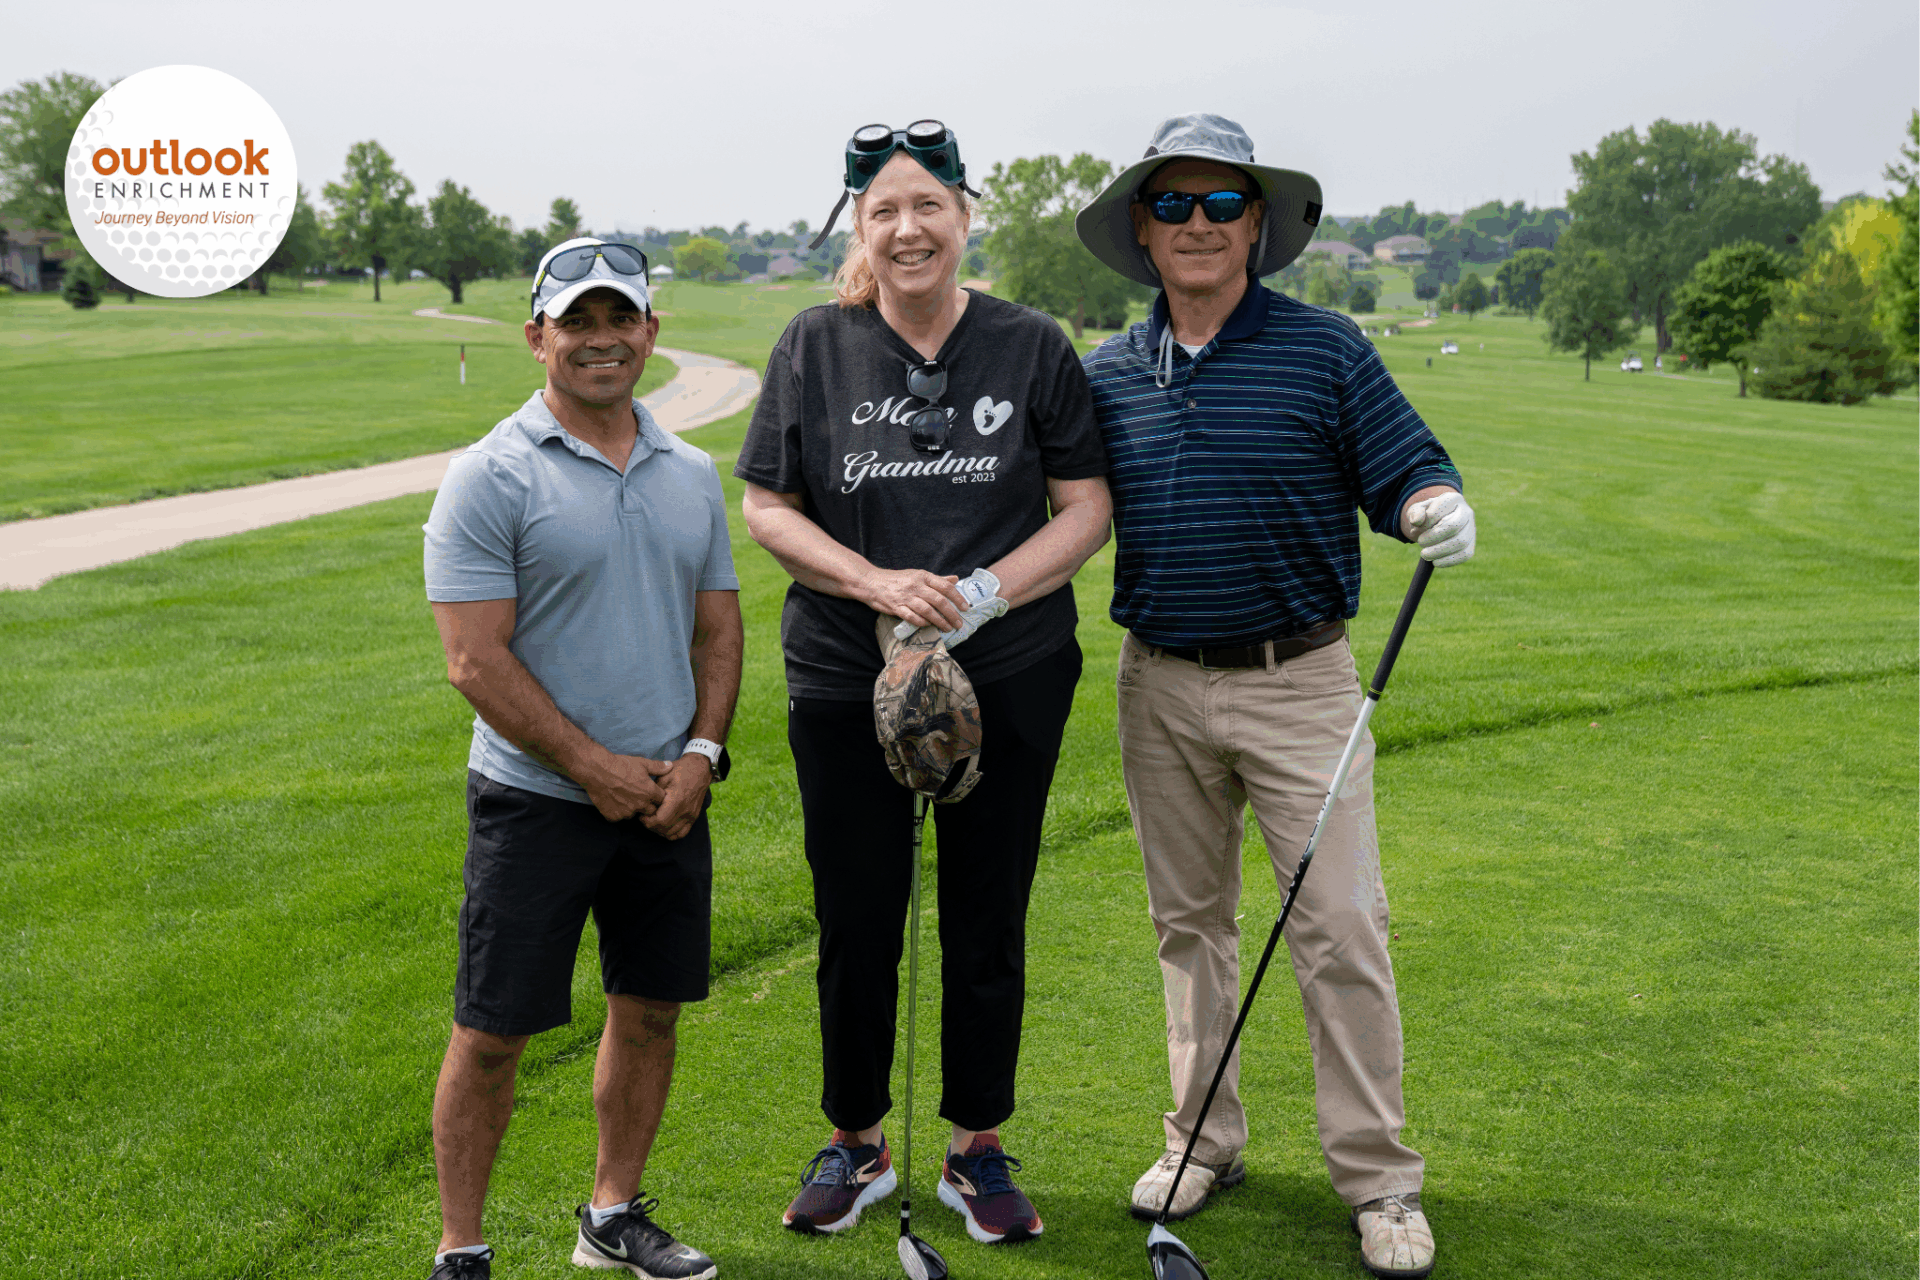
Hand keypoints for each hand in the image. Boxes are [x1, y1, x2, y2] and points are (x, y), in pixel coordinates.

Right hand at [578, 751, 670, 822]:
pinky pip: (619, 818)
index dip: (657, 796)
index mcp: (650, 792)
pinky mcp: (614, 817)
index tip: (652, 792)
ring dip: (632, 809)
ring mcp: (626, 812)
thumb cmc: (620, 765)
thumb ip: (658, 767)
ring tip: (625, 797)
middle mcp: (640, 805)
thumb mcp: (642, 763)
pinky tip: (614, 801)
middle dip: (648, 805)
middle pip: (650, 811)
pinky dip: (618, 812)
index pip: (661, 800)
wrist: (596, 771)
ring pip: (634, 815)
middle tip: (639, 796)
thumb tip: (670, 766)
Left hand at [642, 754, 710, 840]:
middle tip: (645, 818)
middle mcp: (685, 810)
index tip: (642, 815)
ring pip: (672, 833)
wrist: (700, 770)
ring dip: (660, 831)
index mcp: (677, 800)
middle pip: (664, 828)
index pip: (660, 820)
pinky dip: (671, 834)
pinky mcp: (693, 817)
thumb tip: (644, 803)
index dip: (648, 821)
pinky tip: (664, 827)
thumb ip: (654, 791)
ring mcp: (690, 815)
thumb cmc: (680, 771)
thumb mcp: (664, 776)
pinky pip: (682, 833)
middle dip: (651, 826)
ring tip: (653, 822)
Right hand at [893, 567, 1007, 648]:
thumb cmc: (897, 579)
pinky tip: (929, 626)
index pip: (944, 586)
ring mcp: (905, 597)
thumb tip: (955, 579)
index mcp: (922, 576)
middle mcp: (915, 586)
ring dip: (939, 621)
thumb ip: (937, 579)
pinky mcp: (896, 607)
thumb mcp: (917, 575)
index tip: (965, 608)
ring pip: (927, 611)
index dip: (957, 597)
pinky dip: (922, 623)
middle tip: (959, 623)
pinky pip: (912, 617)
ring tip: (948, 628)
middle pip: (938, 601)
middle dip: (951, 614)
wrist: (871, 582)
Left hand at [1404, 490, 1475, 566]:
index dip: (1428, 520)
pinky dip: (1449, 561)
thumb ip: (1415, 513)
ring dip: (1440, 551)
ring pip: (1461, 542)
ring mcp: (1471, 529)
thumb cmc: (1426, 516)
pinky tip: (1435, 562)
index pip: (1442, 508)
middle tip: (1420, 543)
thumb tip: (1417, 521)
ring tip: (1424, 554)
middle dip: (1434, 537)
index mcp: (1453, 499)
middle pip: (1454, 525)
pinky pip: (1465, 555)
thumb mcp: (1417, 510)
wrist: (1437, 524)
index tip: (1415, 527)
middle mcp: (1466, 512)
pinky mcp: (1471, 545)